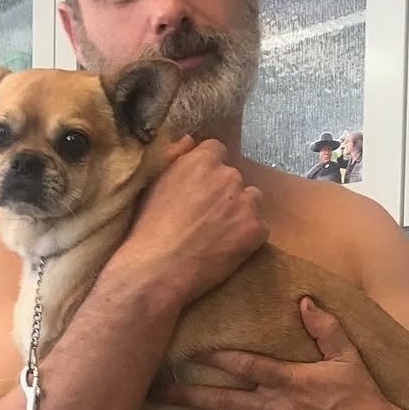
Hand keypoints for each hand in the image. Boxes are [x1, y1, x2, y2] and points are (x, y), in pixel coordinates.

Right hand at [114, 138, 267, 305]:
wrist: (158, 269)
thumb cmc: (148, 227)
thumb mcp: (153, 182)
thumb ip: (175, 155)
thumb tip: (191, 140)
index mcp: (202, 160)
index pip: (216, 151)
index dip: (207, 171)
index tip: (198, 189)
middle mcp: (228, 176)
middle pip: (233, 177)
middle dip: (223, 193)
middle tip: (205, 216)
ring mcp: (245, 203)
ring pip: (252, 199)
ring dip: (240, 211)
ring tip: (220, 232)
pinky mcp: (255, 230)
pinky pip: (260, 227)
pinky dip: (248, 236)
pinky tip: (228, 247)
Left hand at [160, 297, 408, 409]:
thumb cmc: (364, 397)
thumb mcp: (349, 357)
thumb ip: (326, 328)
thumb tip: (305, 301)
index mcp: (291, 381)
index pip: (247, 367)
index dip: (218, 358)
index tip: (192, 351)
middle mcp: (277, 408)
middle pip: (225, 401)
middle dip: (192, 395)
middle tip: (163, 391)